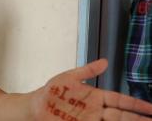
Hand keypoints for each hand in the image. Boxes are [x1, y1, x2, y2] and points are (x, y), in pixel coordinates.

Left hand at [32, 59, 151, 120]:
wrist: (37, 106)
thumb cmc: (52, 91)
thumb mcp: (70, 77)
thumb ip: (87, 71)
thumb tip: (105, 62)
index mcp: (96, 97)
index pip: (121, 100)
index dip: (136, 104)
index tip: (151, 108)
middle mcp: (96, 111)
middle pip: (122, 116)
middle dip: (138, 119)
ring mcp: (90, 120)